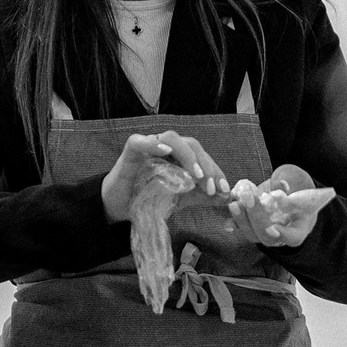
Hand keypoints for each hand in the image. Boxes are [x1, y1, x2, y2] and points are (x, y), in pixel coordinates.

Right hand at [101, 131, 228, 221]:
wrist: (119, 207)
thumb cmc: (149, 198)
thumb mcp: (181, 199)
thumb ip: (202, 196)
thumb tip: (227, 197)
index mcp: (180, 156)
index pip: (202, 156)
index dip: (215, 170)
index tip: (224, 189)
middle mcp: (167, 147)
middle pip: (191, 145)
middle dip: (206, 165)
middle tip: (211, 187)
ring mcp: (148, 146)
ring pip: (171, 138)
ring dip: (187, 156)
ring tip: (197, 175)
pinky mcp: (130, 150)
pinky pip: (141, 141)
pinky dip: (154, 144)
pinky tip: (166, 151)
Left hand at [228, 174, 335, 246]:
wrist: (290, 189)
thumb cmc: (301, 189)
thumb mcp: (304, 186)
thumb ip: (295, 187)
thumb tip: (280, 187)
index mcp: (299, 228)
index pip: (293, 237)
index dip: (283, 235)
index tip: (273, 228)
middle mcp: (280, 234)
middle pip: (267, 236)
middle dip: (256, 217)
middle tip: (249, 198)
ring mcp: (264, 231)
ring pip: (252, 233)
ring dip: (241, 218)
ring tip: (236, 201)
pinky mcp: (252, 224)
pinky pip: (241, 225)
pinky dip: (233, 218)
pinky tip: (231, 205)